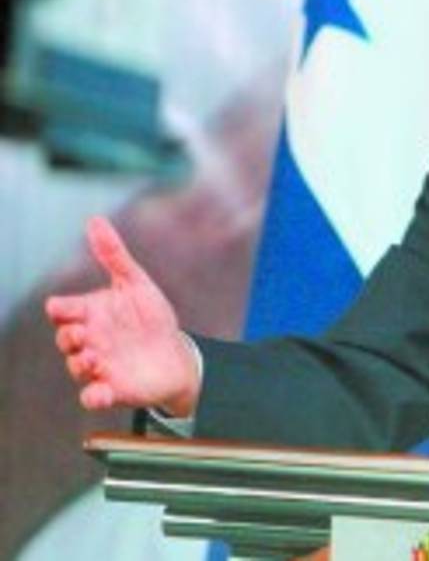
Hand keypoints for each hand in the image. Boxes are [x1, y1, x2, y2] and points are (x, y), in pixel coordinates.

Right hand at [45, 217, 199, 415]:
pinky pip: (93, 397)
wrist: (176, 355)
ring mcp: (98, 366)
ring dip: (81, 364)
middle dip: (70, 337)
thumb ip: (114, 256)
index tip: (65, 309)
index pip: (62, 311)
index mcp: (90, 314)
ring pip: (76, 367)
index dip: (61, 310)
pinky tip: (101, 391)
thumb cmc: (151, 319)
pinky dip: (94, 396)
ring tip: (95, 360)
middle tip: (84, 334)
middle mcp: (89, 341)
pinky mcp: (112, 390)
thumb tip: (94, 220)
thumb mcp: (136, 285)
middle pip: (65, 339)